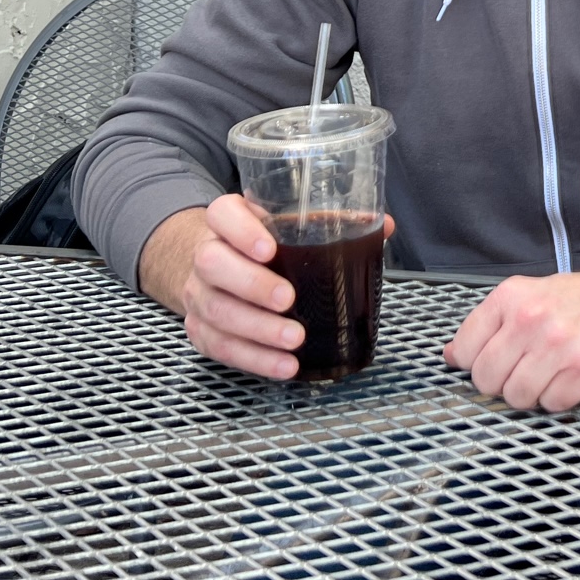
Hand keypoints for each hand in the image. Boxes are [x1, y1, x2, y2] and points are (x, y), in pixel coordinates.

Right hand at [141, 196, 394, 379]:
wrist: (218, 268)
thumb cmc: (264, 245)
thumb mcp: (289, 226)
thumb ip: (332, 223)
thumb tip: (381, 224)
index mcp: (227, 220)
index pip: (222, 214)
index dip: (241, 231)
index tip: (269, 249)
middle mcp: (205, 254)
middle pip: (213, 264)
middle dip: (252, 285)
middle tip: (288, 299)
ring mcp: (198, 294)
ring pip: (216, 311)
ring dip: (257, 330)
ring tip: (295, 339)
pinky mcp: (200, 329)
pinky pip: (220, 347)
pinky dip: (254, 359)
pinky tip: (283, 365)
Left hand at [444, 251, 579, 411]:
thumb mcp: (535, 295)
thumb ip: (494, 324)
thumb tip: (453, 355)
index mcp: (513, 296)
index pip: (465, 350)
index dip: (479, 364)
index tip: (498, 361)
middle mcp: (531, 317)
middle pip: (487, 379)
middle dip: (506, 384)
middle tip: (531, 370)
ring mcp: (559, 343)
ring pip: (518, 397)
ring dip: (536, 393)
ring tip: (556, 372)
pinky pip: (554, 404)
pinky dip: (563, 398)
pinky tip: (577, 377)